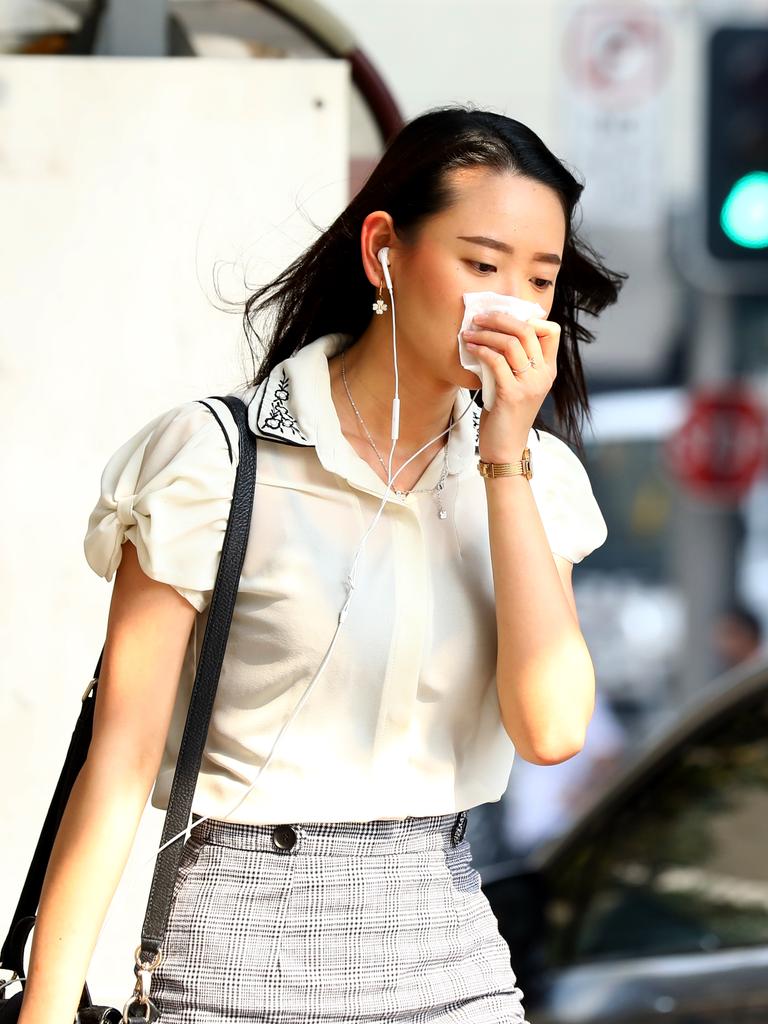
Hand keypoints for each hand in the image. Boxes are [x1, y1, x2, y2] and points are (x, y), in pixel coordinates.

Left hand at [462, 311, 559, 461]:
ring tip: (469, 333)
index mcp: (548, 370)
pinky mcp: (512, 394)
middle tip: (479, 317)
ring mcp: (529, 385)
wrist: (505, 449)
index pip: (551, 331)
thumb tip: (496, 334)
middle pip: (528, 330)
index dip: (529, 319)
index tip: (504, 318)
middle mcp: (543, 375)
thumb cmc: (506, 415)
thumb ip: (515, 362)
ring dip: (486, 333)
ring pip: (511, 343)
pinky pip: (497, 362)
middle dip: (500, 319)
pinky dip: (482, 350)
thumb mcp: (518, 384)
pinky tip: (471, 348)